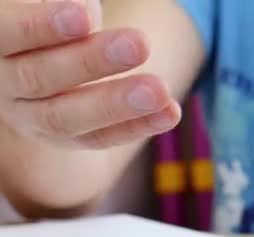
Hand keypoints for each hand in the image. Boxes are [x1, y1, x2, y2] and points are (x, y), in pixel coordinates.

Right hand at [0, 0, 180, 148]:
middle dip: (91, 61)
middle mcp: (4, 84)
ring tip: (160, 90)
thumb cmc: (45, 20)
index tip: (85, 14)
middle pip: (39, 77)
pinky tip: (170, 113)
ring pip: (66, 117)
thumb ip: (61, 8)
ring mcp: (31, 117)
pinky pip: (98, 138)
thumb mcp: (46, 8)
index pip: (7, 33)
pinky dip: (137, 127)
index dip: (42, 25)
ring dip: (116, 104)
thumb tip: (88, 13)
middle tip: (139, 44)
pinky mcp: (64, 138)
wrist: (36, 56)